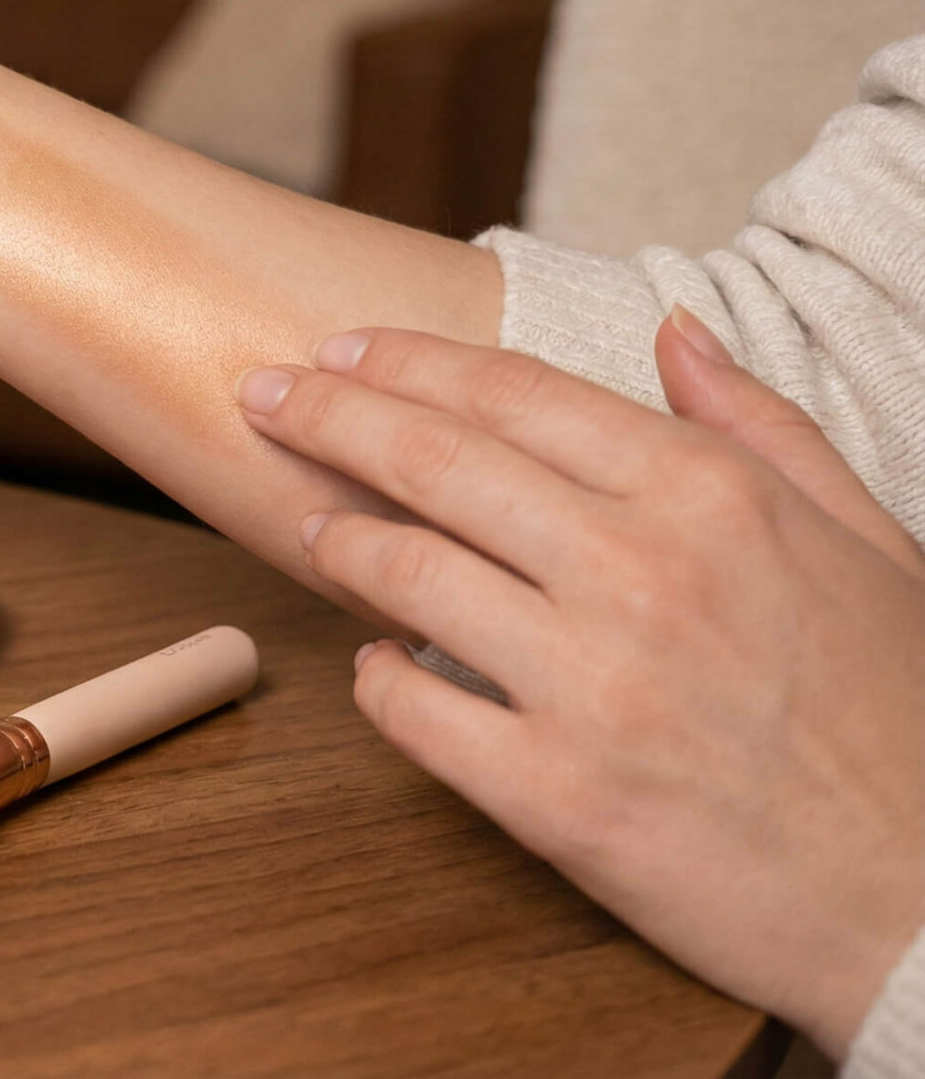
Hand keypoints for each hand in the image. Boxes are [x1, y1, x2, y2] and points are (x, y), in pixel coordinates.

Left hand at [234, 313, 924, 1057]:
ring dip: (338, 541)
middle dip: (327, 416)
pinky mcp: (554, 792)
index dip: (405, 364)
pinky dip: (375, 679)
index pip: (512, 395)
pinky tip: (376, 663)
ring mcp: (591, 684)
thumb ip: (759, 428)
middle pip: (433, 460)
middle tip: (263, 397)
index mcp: (711, 497)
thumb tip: (672, 330)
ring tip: (313, 530)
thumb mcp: (869, 541)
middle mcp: (641, 572)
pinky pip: (411, 710)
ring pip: (403, 573)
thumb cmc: (905, 716)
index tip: (339, 351)